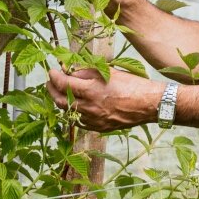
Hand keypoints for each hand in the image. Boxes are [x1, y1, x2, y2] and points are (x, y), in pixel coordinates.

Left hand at [46, 65, 162, 132]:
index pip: (63, 83)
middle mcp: (89, 107)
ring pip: (68, 113)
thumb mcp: (108, 71)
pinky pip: (79, 122)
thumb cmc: (131, 84)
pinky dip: (73, 113)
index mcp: (91, 90)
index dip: (54, 77)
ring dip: (62, 102)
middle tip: (50, 82)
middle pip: (60, 101)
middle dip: (52, 90)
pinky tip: (76, 106)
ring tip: (62, 93)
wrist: (148, 104)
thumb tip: (70, 71)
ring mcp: (93, 120)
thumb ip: (86, 71)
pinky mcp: (99, 128)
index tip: (52, 71)